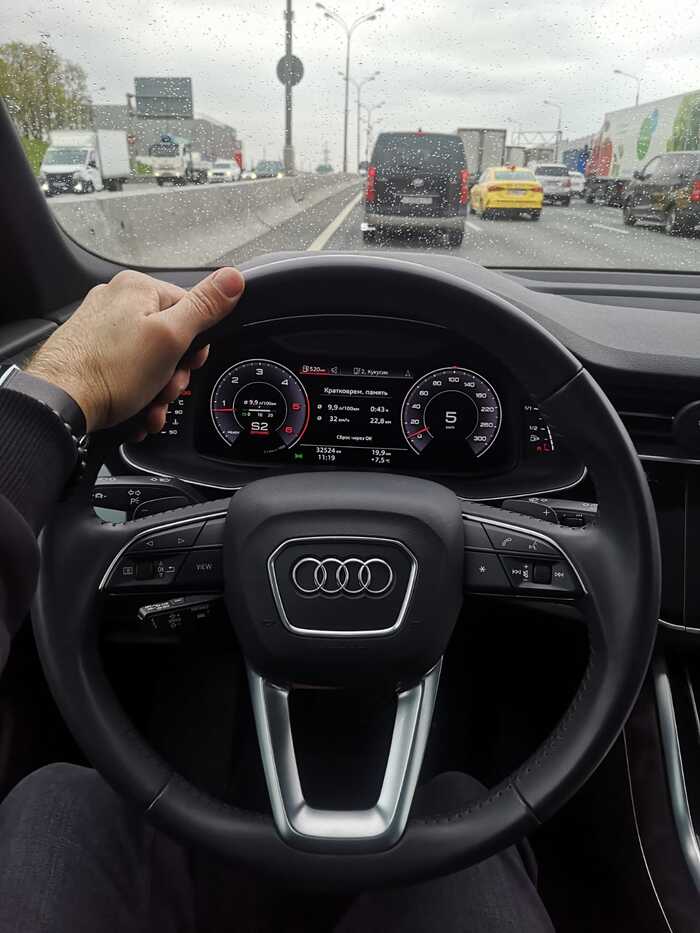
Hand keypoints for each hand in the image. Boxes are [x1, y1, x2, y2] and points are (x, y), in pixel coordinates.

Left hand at [27, 267, 243, 436]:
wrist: (59, 404)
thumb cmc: (109, 370)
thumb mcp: (171, 337)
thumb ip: (205, 307)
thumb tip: (234, 278)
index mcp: (137, 288)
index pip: (190, 309)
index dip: (196, 345)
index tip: (189, 365)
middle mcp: (115, 302)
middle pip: (169, 339)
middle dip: (173, 374)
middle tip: (164, 389)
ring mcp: (99, 329)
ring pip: (148, 361)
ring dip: (156, 391)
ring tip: (147, 406)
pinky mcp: (89, 354)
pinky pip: (126, 372)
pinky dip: (135, 394)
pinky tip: (134, 410)